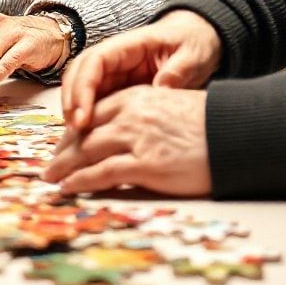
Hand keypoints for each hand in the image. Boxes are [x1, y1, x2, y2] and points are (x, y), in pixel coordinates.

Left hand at [43, 85, 210, 195]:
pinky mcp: (144, 164)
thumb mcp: (169, 108)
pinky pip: (101, 172)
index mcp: (136, 98)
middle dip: (63, 149)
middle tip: (51, 164)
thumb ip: (145, 116)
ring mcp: (135, 138)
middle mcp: (130, 114)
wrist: (234, 134)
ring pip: (86, 150)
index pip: (94, 113)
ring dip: (63, 166)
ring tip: (50, 178)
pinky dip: (80, 180)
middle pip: (84, 131)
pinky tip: (68, 187)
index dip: (75, 130)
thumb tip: (131, 132)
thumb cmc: (208, 125)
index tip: (65, 143)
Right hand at [59, 9, 221, 131]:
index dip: (84, 86)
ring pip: (82, 89)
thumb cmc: (191, 43)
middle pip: (79, 74)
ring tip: (76, 140)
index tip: (83, 115)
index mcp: (129, 45)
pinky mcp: (117, 88)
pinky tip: (89, 140)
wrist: (194, 39)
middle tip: (74, 132)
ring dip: (75, 111)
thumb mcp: (192, 54)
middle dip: (71, 101)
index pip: (95, 61)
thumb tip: (161, 87)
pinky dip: (89, 118)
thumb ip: (178, 69)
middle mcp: (114, 58)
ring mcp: (114, 73)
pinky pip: (96, 101)